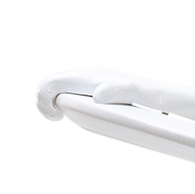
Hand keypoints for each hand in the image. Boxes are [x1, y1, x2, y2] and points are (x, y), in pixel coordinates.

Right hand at [35, 68, 151, 121]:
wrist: (150, 89)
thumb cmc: (141, 93)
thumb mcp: (131, 92)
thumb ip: (117, 91)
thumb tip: (97, 96)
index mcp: (84, 78)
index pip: (51, 84)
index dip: (44, 101)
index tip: (57, 118)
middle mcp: (82, 75)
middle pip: (51, 86)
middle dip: (45, 104)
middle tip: (56, 118)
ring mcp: (85, 81)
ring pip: (58, 90)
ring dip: (53, 104)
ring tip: (60, 117)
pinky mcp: (89, 87)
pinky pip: (69, 93)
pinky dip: (64, 103)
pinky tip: (74, 114)